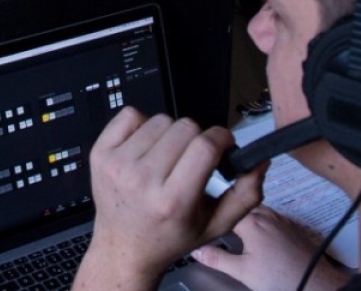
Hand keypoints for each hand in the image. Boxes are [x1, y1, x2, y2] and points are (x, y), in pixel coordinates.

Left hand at [72, 108, 264, 290]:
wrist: (125, 247)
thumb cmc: (169, 236)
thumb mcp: (216, 226)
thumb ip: (246, 194)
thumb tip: (260, 162)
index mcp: (172, 201)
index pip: (205, 145)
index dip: (222, 138)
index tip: (223, 144)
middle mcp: (141, 180)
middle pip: (185, 127)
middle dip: (197, 137)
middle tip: (193, 158)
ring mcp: (117, 165)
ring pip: (160, 119)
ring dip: (171, 133)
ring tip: (168, 157)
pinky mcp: (100, 153)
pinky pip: (131, 114)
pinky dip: (143, 125)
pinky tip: (146, 147)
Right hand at [191, 206, 351, 290]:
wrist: (316, 282)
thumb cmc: (283, 278)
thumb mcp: (243, 272)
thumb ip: (217, 259)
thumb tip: (197, 251)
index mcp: (252, 222)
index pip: (224, 208)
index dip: (212, 214)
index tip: (203, 217)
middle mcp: (267, 215)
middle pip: (240, 206)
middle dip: (228, 213)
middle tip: (216, 221)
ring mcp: (281, 220)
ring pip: (256, 210)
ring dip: (244, 216)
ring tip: (234, 228)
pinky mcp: (291, 227)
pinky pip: (270, 217)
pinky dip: (260, 222)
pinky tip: (258, 236)